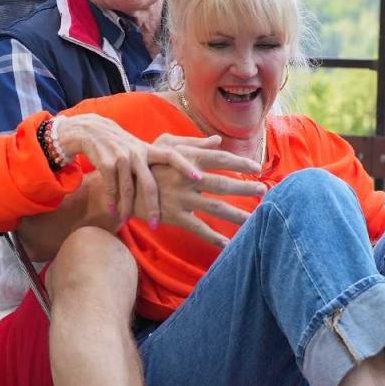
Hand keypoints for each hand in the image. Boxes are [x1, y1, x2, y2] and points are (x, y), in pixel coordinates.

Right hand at [53, 114, 206, 226]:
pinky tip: (113, 212)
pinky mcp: (106, 163)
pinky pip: (111, 186)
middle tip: (156, 224)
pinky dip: (112, 200)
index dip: (185, 166)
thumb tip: (212, 146)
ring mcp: (121, 158)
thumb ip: (174, 151)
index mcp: (150, 150)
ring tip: (129, 220)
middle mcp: (137, 153)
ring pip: (127, 188)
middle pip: (148, 183)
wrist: (94, 132)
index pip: (172, 156)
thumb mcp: (146, 147)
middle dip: (152, 205)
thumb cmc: (127, 145)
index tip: (199, 178)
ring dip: (127, 207)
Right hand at [148, 134, 267, 247]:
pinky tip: (228, 244)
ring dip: (237, 215)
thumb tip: (218, 140)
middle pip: (223, 184)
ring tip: (254, 219)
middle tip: (264, 191)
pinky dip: (214, 238)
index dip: (240, 161)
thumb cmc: (146, 162)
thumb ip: (194, 144)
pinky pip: (199, 229)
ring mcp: (181, 198)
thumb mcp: (166, 146)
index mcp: (187, 159)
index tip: (257, 166)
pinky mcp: (173, 216)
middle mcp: (187, 178)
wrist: (121, 184)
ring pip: (216, 208)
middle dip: (245, 188)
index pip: (220, 158)